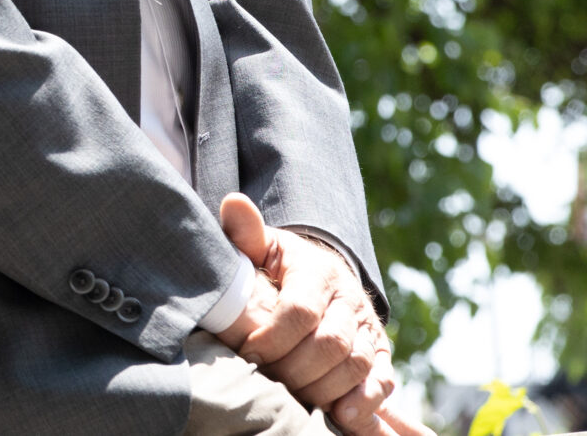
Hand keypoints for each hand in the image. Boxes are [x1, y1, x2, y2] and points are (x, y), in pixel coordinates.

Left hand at [212, 195, 425, 435]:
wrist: (322, 275)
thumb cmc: (279, 265)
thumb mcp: (262, 246)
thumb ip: (245, 232)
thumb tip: (233, 203)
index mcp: (318, 270)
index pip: (300, 309)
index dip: (273, 336)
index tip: (247, 352)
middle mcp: (349, 299)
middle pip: (330, 343)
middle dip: (295, 368)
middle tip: (266, 380)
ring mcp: (369, 328)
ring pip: (356, 365)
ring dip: (324, 388)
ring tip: (293, 399)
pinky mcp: (382, 354)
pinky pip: (383, 382)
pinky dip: (365, 403)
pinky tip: (341, 418)